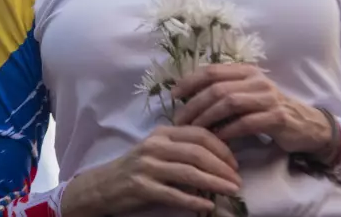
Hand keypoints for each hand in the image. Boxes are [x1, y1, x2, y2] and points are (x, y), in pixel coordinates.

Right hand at [61, 125, 241, 216]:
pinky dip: (193, 201)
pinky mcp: (141, 187)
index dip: (221, 148)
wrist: (103, 186)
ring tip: (231, 191)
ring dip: (214, 183)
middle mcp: (155, 146)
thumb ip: (182, 147)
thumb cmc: (137, 167)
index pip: (199, 134)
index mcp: (163, 133)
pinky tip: (207, 206)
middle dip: (222, 167)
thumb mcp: (158, 150)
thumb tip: (219, 156)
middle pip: (197, 153)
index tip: (235, 163)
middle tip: (238, 180)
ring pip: (188, 173)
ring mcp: (147, 166)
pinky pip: (173, 194)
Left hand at [172, 64, 331, 155]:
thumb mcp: (247, 95)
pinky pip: (245, 123)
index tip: (173, 95)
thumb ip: (224, 91)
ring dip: (207, 118)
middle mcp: (257, 80)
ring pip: (229, 103)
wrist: (305, 125)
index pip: (212, 71)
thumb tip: (187, 97)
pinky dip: (227, 131)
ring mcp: (268, 98)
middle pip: (217, 88)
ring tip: (193, 131)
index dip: (189, 81)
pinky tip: (216, 140)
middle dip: (194, 105)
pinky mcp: (277, 117)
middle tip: (179, 120)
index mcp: (246, 71)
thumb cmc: (268, 111)